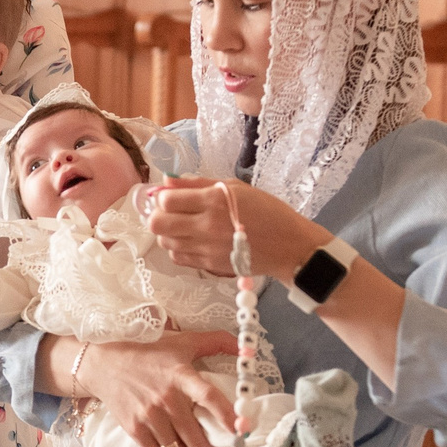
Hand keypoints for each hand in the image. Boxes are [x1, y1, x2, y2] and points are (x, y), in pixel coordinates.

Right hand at [79, 330, 238, 446]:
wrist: (105, 365)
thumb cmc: (149, 353)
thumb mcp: (183, 341)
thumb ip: (216, 341)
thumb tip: (246, 347)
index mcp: (181, 375)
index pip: (208, 395)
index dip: (227, 414)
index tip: (242, 431)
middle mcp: (166, 398)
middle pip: (195, 437)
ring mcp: (149, 417)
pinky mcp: (135, 430)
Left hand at [145, 178, 325, 279]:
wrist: (288, 246)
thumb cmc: (266, 211)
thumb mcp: (234, 188)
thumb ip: (198, 183)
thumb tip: (168, 181)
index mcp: (213, 201)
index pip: (167, 200)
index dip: (163, 196)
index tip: (172, 196)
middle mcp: (206, 226)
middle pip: (158, 224)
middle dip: (158, 215)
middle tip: (170, 212)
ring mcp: (206, 249)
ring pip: (165, 242)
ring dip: (168, 232)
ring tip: (183, 226)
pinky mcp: (209, 266)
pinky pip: (178, 257)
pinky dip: (178, 248)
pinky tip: (191, 241)